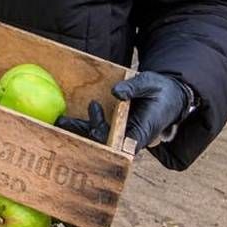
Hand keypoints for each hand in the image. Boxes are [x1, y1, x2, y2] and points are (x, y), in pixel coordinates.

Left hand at [55, 71, 192, 150]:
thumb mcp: (149, 83)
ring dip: (78, 132)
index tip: (94, 128)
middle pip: (105, 143)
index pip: (122, 143)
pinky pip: (96, 129)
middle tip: (64, 122)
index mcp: (143, 131)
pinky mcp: (115, 128)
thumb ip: (133, 88)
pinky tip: (64, 120)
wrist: (169, 95)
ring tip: (58, 122)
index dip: (106, 138)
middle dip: (84, 135)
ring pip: (98, 138)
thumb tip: (115, 92)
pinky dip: (82, 126)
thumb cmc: (161, 90)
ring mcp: (121, 134)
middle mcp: (130, 137)